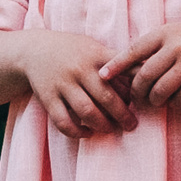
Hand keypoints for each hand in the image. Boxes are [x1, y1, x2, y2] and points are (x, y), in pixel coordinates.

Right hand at [17, 31, 134, 137]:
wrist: (34, 49)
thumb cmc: (74, 51)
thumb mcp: (95, 48)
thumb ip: (116, 61)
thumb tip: (144, 74)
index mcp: (96, 55)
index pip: (122, 71)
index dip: (135, 86)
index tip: (146, 99)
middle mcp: (79, 69)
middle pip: (106, 97)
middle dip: (122, 114)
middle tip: (132, 125)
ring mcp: (62, 84)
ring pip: (86, 111)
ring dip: (102, 125)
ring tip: (110, 129)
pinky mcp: (47, 98)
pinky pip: (63, 121)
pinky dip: (77, 132)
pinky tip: (87, 133)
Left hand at [103, 23, 180, 109]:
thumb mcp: (176, 35)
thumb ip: (152, 48)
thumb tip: (120, 69)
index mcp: (167, 33)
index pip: (134, 51)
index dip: (116, 66)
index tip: (101, 77)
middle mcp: (178, 47)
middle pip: (144, 76)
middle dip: (137, 91)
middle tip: (137, 98)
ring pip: (159, 91)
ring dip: (154, 100)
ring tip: (156, 100)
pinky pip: (177, 100)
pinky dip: (173, 103)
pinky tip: (177, 98)